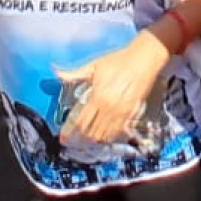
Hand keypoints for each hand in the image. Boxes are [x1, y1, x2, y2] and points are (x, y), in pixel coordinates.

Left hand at [56, 31, 166, 146]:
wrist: (143, 59)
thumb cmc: (119, 60)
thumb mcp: (94, 65)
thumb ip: (74, 73)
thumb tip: (57, 72)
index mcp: (97, 96)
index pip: (80, 121)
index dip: (70, 131)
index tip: (64, 137)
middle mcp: (109, 108)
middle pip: (91, 132)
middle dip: (80, 138)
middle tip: (74, 140)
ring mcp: (121, 113)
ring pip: (104, 135)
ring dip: (94, 139)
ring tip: (86, 140)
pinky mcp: (132, 114)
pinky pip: (118, 132)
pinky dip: (109, 136)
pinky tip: (104, 135)